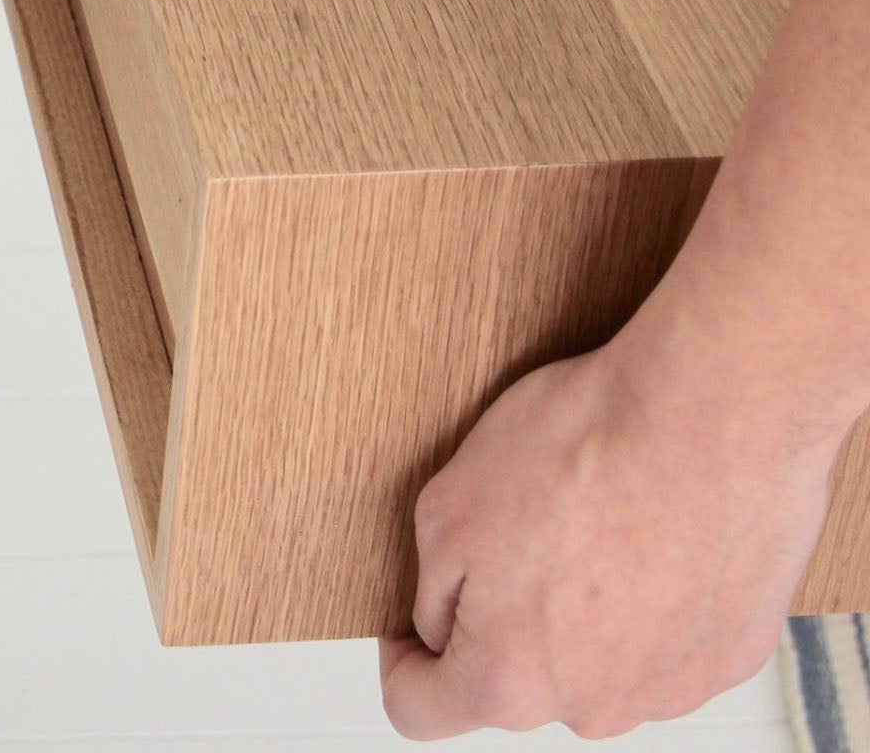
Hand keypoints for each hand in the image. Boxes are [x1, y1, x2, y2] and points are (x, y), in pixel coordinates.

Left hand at [379, 330, 838, 738]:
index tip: (409, 631)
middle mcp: (592, 706)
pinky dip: (649, 595)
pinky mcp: (728, 657)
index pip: (422, 710)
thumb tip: (441, 622)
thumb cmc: (584, 451)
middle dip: (505, 618)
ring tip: (589, 519)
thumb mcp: (446, 508)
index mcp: (509, 677)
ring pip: (593, 659)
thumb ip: (432, 590)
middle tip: (517, 532)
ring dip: (581, 606)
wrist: (709, 420)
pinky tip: (646, 531)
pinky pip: (664, 638)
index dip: (402, 660)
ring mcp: (668, 688)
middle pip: (518, 678)